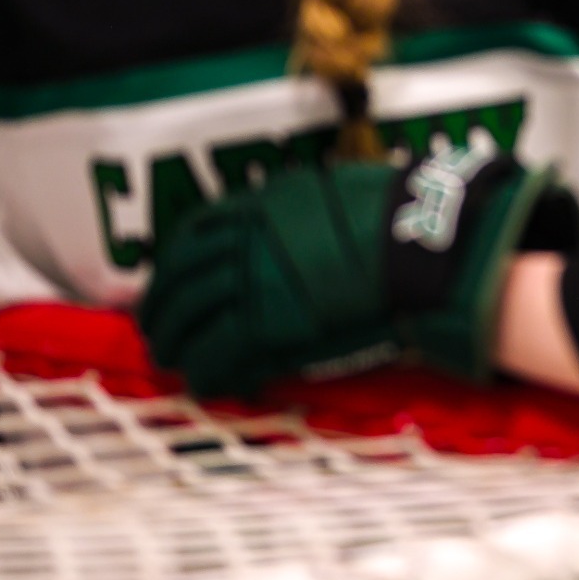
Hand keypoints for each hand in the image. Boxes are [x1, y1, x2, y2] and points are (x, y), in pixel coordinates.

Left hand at [139, 138, 578, 399]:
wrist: (422, 255)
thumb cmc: (397, 222)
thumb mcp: (335, 196)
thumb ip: (295, 214)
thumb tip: (283, 226)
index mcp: (261, 206)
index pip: (192, 234)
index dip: (172, 263)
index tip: (168, 278)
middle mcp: (244, 243)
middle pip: (178, 280)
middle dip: (160, 308)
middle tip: (156, 327)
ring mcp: (250, 287)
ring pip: (187, 321)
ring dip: (174, 344)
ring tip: (173, 360)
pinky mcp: (264, 332)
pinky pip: (216, 358)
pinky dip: (206, 374)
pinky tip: (207, 384)